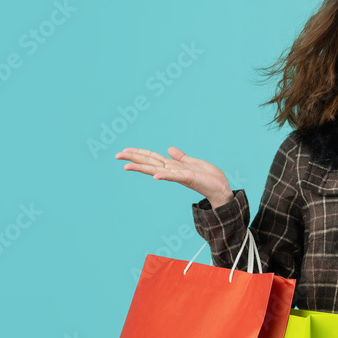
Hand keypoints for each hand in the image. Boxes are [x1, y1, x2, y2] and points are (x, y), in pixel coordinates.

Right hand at [116, 146, 233, 207]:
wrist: (221, 188)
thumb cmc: (209, 177)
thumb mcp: (194, 163)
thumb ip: (181, 157)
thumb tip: (169, 149)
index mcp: (173, 166)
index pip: (153, 157)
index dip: (139, 153)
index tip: (124, 150)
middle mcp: (173, 171)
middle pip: (150, 162)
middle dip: (133, 158)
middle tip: (116, 155)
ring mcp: (179, 175)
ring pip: (156, 169)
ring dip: (141, 167)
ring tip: (126, 165)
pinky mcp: (189, 178)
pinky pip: (174, 176)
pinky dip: (164, 176)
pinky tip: (155, 176)